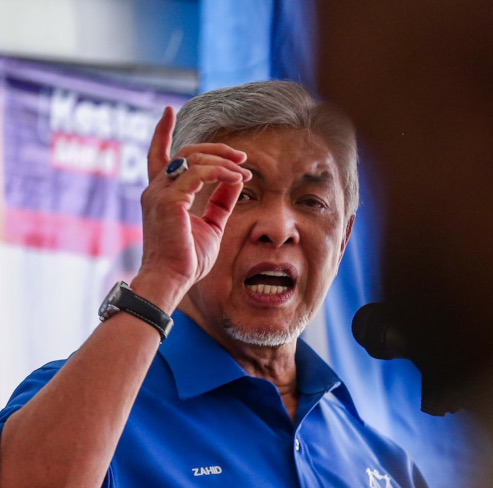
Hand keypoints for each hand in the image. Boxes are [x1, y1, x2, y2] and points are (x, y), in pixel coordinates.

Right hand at [135, 106, 251, 309]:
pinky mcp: (169, 201)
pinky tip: (237, 178)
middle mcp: (156, 189)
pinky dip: (220, 172)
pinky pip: (198, 173)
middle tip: (242, 157)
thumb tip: (235, 180)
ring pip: (193, 159)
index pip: (159, 154)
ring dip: (223, 162)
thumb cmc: (187, 258)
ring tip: (244, 172)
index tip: (168, 110)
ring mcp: (159, 193)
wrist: (172, 279)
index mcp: (161, 193)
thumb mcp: (211, 224)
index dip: (162, 131)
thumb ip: (221, 200)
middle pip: (185, 152)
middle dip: (215, 149)